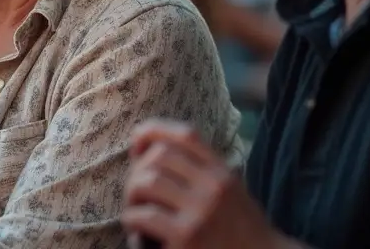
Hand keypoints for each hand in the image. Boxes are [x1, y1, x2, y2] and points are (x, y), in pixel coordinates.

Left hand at [123, 120, 293, 248]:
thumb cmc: (238, 232)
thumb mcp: (229, 193)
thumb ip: (200, 170)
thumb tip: (149, 148)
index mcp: (223, 173)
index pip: (186, 135)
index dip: (154, 132)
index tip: (137, 145)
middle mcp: (214, 187)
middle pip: (160, 155)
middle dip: (137, 169)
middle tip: (136, 191)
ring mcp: (201, 212)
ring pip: (147, 181)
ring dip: (132, 195)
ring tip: (136, 209)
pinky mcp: (186, 236)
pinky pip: (143, 215)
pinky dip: (132, 220)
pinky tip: (137, 231)